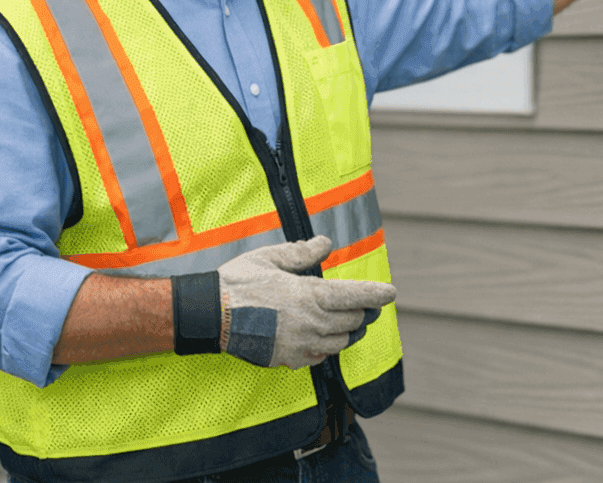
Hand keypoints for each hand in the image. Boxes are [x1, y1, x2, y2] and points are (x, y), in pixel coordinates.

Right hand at [217, 235, 395, 368]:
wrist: (211, 315)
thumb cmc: (240, 283)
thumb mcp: (271, 257)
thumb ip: (303, 252)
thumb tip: (325, 243)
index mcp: (310, 295)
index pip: (356, 297)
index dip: (378, 294)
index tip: (392, 292)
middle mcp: (311, 323)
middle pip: (354, 321)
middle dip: (364, 311)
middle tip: (367, 304)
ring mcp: (301, 345)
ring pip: (341, 342)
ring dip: (348, 331)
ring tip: (349, 321)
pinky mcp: (289, 359)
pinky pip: (320, 356)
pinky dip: (327, 346)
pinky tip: (322, 336)